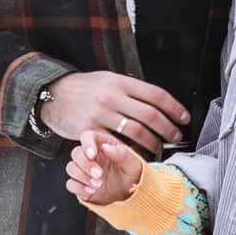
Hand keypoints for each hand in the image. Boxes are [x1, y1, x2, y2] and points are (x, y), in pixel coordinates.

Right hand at [40, 70, 186, 155]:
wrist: (52, 95)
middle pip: (150, 114)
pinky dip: (130, 150)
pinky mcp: (90, 130)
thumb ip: (130, 90)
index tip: (184, 117)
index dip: (174, 107)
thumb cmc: (83, 89)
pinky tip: (138, 154)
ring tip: (160, 147)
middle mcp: (112, 96)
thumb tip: (157, 102)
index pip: (155, 94)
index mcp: (120, 82)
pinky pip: (116, 143)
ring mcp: (101, 113)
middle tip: (176, 136)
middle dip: (168, 128)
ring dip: (153, 142)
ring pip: (136, 130)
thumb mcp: (107, 80)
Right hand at [65, 133, 142, 205]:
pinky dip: (78, 188)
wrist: (131, 195)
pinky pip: (70, 184)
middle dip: (86, 164)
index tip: (93, 154)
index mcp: (102, 145)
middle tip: (99, 174)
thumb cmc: (132, 175)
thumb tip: (106, 147)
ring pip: (71, 168)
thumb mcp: (133, 164)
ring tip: (99, 184)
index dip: (87, 143)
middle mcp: (90, 157)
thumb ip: (122, 153)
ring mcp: (84, 171)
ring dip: (82, 176)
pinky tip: (92, 191)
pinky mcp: (81, 185)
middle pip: (76, 153)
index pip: (87, 136)